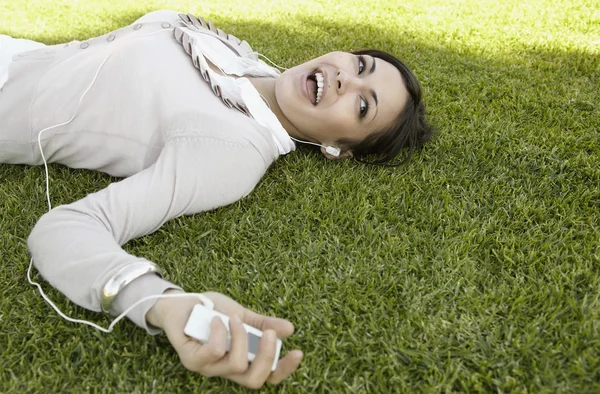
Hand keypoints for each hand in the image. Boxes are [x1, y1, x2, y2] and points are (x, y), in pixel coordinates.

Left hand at [146, 290, 302, 388]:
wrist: (183, 303)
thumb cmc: (213, 311)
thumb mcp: (242, 315)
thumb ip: (263, 324)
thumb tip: (290, 329)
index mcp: (243, 360)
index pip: (268, 376)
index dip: (284, 369)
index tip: (297, 352)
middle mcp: (227, 369)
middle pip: (255, 380)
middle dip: (266, 356)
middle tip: (268, 333)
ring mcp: (209, 368)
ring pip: (236, 364)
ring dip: (240, 337)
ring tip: (233, 318)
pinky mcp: (192, 360)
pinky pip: (214, 353)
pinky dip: (220, 334)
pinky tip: (217, 321)